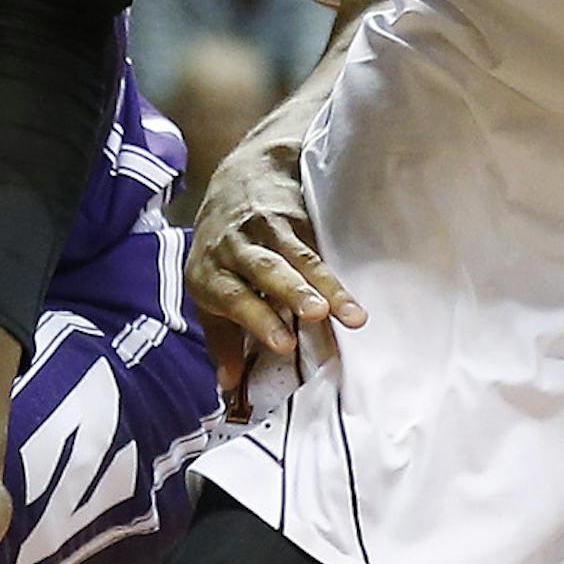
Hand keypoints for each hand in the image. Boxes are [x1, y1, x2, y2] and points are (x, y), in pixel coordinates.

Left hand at [188, 130, 364, 412]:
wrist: (240, 177)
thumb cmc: (221, 249)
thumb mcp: (207, 288)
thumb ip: (221, 339)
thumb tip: (227, 387)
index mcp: (210, 272)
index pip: (233, 297)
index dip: (257, 319)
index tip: (284, 344)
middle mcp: (236, 248)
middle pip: (266, 270)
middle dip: (292, 292)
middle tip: (316, 315)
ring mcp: (267, 229)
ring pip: (300, 259)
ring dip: (326, 286)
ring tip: (350, 313)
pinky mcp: (296, 218)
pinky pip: (318, 247)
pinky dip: (337, 269)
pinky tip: (356, 292)